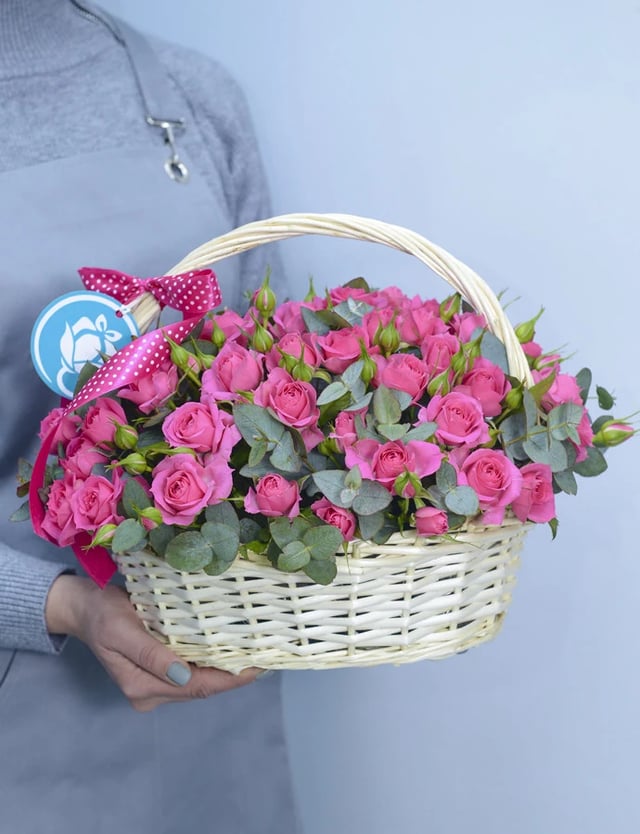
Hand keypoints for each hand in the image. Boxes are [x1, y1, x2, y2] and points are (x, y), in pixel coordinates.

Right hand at [45, 574, 257, 711]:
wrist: (83, 607)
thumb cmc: (101, 615)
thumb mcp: (121, 631)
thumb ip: (151, 656)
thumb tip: (184, 675)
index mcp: (141, 687)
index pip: (196, 687)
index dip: (229, 680)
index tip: (258, 667)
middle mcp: (151, 691)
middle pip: (201, 686)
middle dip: (234, 675)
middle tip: (267, 656)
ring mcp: (155, 681)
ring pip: (200, 679)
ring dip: (226, 668)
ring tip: (256, 651)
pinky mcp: (160, 667)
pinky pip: (192, 666)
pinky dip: (213, 658)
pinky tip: (232, 646)